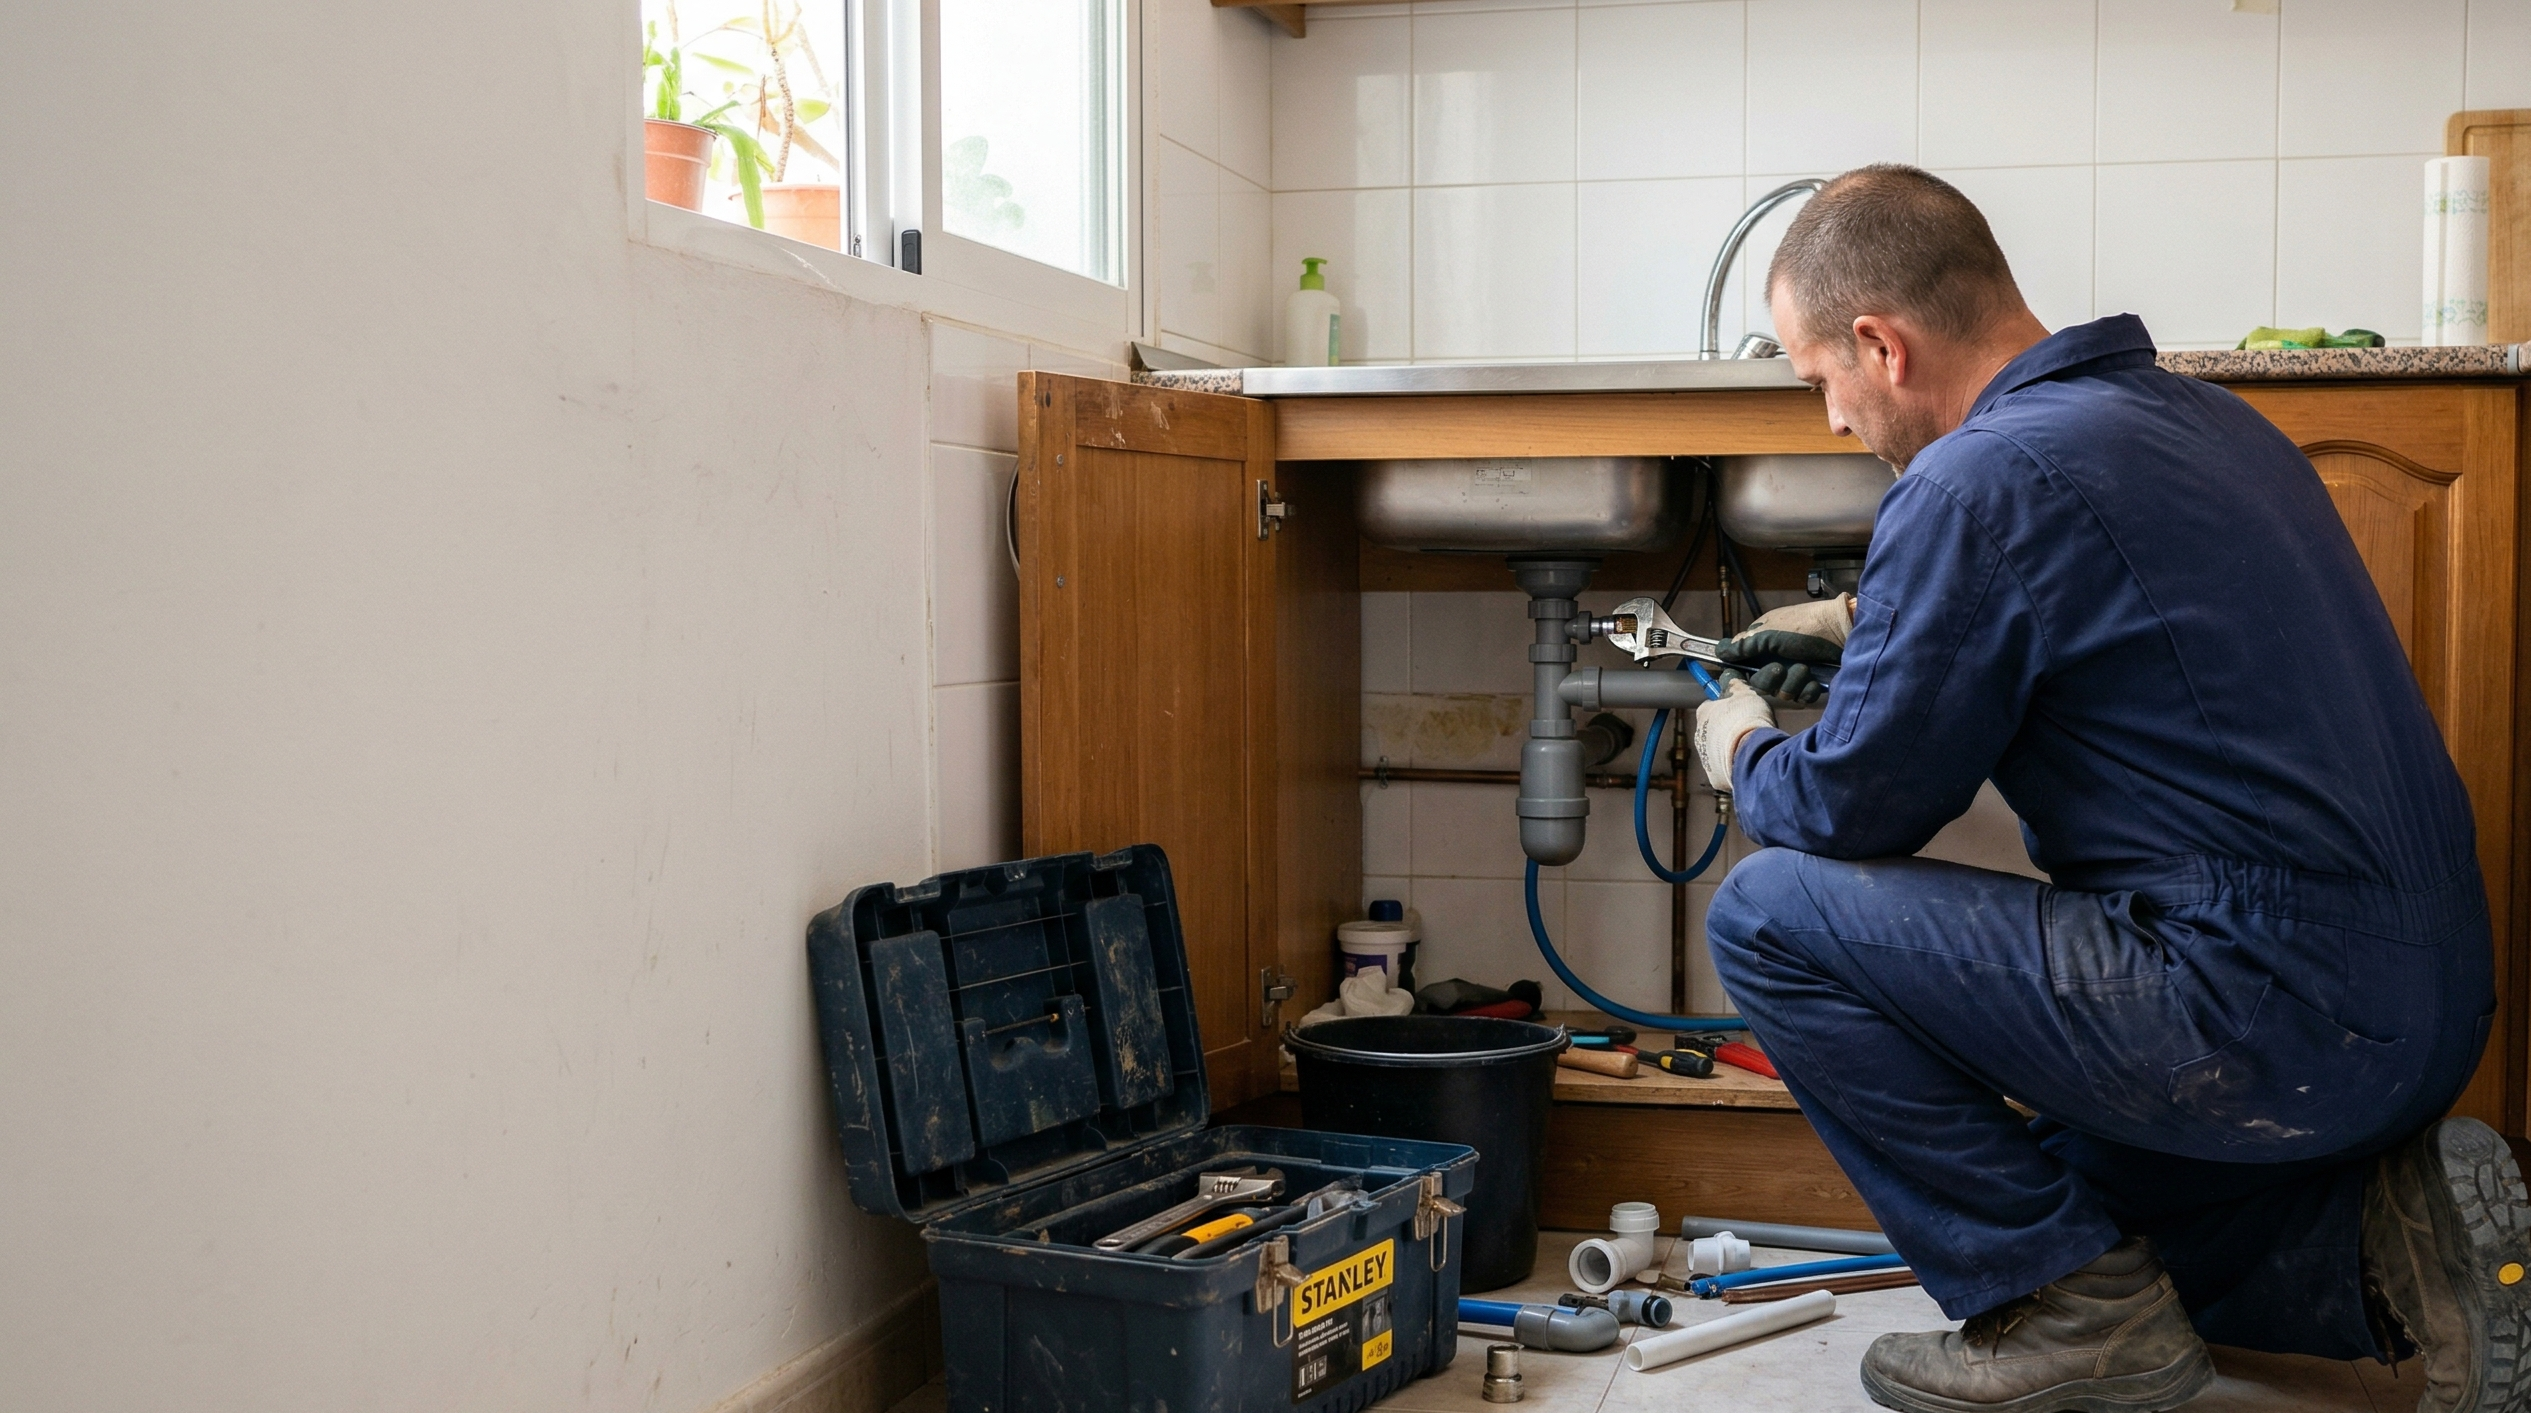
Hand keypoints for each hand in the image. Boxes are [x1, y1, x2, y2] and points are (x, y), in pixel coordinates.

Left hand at [1693, 676, 1774, 791]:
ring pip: (1717, 751)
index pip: (1710, 707)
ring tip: (1750, 748)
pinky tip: (1749, 762)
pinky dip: (1735, 767)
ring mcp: (1705, 758)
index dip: (1725, 707)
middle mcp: (1699, 736)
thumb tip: (1732, 680)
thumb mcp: (1746, 694)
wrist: (1753, 754)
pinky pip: (1724, 770)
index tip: (1736, 709)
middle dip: (1727, 731)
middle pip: (1713, 731)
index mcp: (1703, 713)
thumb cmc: (1748, 721)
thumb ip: (1736, 686)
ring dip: (1730, 750)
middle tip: (1747, 730)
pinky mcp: (1715, 777)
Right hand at [1716, 596, 1853, 705]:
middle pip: (1760, 684)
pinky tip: (1815, 679)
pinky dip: (1808, 689)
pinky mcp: (1812, 684)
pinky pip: (1802, 698)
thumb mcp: (1770, 632)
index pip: (1743, 666)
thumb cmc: (1805, 627)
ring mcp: (1795, 673)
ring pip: (1782, 693)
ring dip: (1793, 682)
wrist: (1843, 632)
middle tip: (1780, 668)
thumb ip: (1743, 645)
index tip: (1737, 678)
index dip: (1740, 674)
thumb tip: (1718, 651)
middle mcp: (1777, 660)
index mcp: (1763, 646)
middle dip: (1769, 679)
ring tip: (1805, 667)